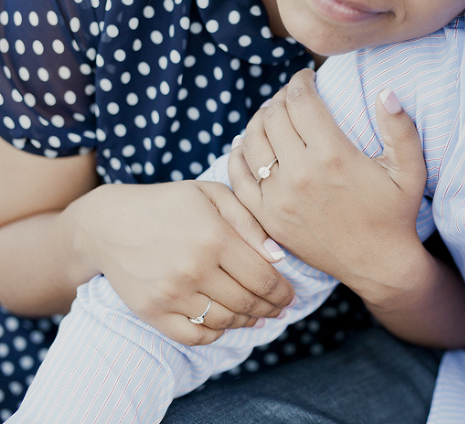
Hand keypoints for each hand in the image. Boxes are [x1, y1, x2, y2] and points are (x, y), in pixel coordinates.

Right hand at [60, 180, 295, 345]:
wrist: (108, 222)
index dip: (283, 291)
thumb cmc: (169, 203)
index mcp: (214, 237)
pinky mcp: (151, 312)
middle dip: (271, 308)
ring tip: (257, 316)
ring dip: (247, 322)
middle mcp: (194, 268)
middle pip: (248, 302)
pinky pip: (194, 336)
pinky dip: (216, 334)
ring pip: (225, 321)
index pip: (263, 277)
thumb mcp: (212, 195)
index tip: (291, 295)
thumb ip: (248, 222)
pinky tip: (226, 324)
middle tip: (280, 309)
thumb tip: (279, 257)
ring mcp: (171, 293)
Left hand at [228, 69, 428, 304]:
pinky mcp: (267, 218)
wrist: (378, 264)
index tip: (307, 78)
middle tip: (291, 96)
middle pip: (273, 115)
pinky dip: (237, 155)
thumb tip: (387, 91)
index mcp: (333, 155)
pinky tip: (246, 144)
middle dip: (280, 97)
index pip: (301, 100)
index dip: (301, 81)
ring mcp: (278, 198)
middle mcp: (300, 174)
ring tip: (272, 116)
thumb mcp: (409, 170)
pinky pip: (238, 177)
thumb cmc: (395, 213)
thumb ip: (400, 128)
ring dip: (259, 120)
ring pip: (251, 141)